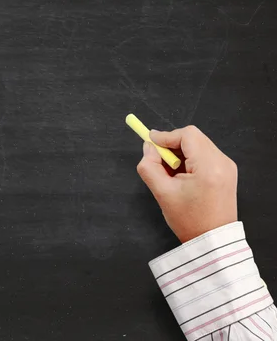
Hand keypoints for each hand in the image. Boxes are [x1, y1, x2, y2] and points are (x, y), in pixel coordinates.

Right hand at [136, 126, 237, 242]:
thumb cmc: (188, 219)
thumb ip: (149, 166)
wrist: (212, 240)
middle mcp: (223, 162)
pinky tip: (182, 175)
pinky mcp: (227, 172)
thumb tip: (148, 147)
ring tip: (170, 171)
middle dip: (173, 144)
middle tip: (158, 159)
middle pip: (194, 138)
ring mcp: (227, 166)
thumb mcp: (162, 192)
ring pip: (199, 145)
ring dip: (181, 152)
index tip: (150, 143)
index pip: (188, 135)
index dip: (166, 136)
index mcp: (209, 166)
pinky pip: (205, 155)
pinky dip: (190, 159)